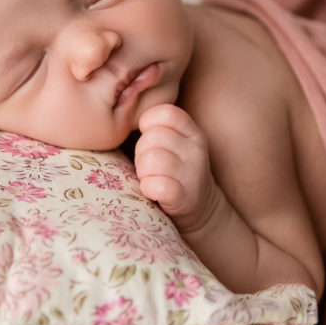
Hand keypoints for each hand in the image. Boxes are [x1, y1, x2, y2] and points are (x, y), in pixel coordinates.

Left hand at [134, 104, 217, 230]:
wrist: (201, 211)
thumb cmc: (176, 173)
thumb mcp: (177, 145)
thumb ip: (158, 129)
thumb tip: (124, 114)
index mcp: (193, 133)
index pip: (165, 113)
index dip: (148, 125)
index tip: (149, 140)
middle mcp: (196, 150)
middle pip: (152, 137)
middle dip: (141, 153)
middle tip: (149, 167)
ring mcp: (192, 174)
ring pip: (150, 160)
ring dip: (143, 172)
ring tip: (151, 178)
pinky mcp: (184, 198)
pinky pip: (155, 184)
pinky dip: (148, 188)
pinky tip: (152, 191)